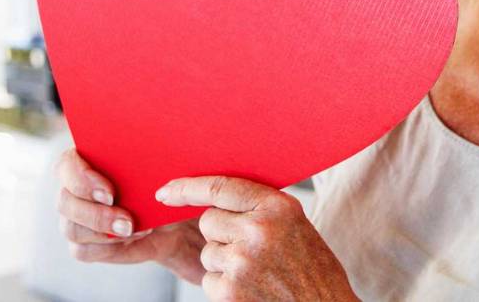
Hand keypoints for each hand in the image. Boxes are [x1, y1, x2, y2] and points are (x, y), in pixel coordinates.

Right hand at [54, 148, 208, 282]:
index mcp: (84, 161)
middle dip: (95, 213)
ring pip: (72, 229)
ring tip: (133, 228)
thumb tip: (150, 166)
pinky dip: (108, 247)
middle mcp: (73, 190)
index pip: (66, 165)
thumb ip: (148, 164)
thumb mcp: (160, 170)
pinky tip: (131, 238)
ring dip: (103, 232)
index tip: (110, 192)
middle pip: (65, 201)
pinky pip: (83, 250)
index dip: (81, 178)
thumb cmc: (162, 185)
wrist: (172, 219)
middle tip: (126, 219)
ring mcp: (75, 219)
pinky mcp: (84, 244)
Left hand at [156, 175, 358, 301]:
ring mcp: (243, 261)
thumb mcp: (295, 223)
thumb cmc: (312, 267)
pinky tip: (250, 289)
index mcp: (276, 206)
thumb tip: (214, 199)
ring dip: (223, 262)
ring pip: (208, 252)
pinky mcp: (232, 291)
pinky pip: (209, 279)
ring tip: (256, 272)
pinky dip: (223, 287)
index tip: (166, 192)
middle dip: (220, 234)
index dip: (186, 188)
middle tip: (249, 249)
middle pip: (208, 221)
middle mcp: (258, 229)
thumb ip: (260, 208)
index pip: (219, 187)